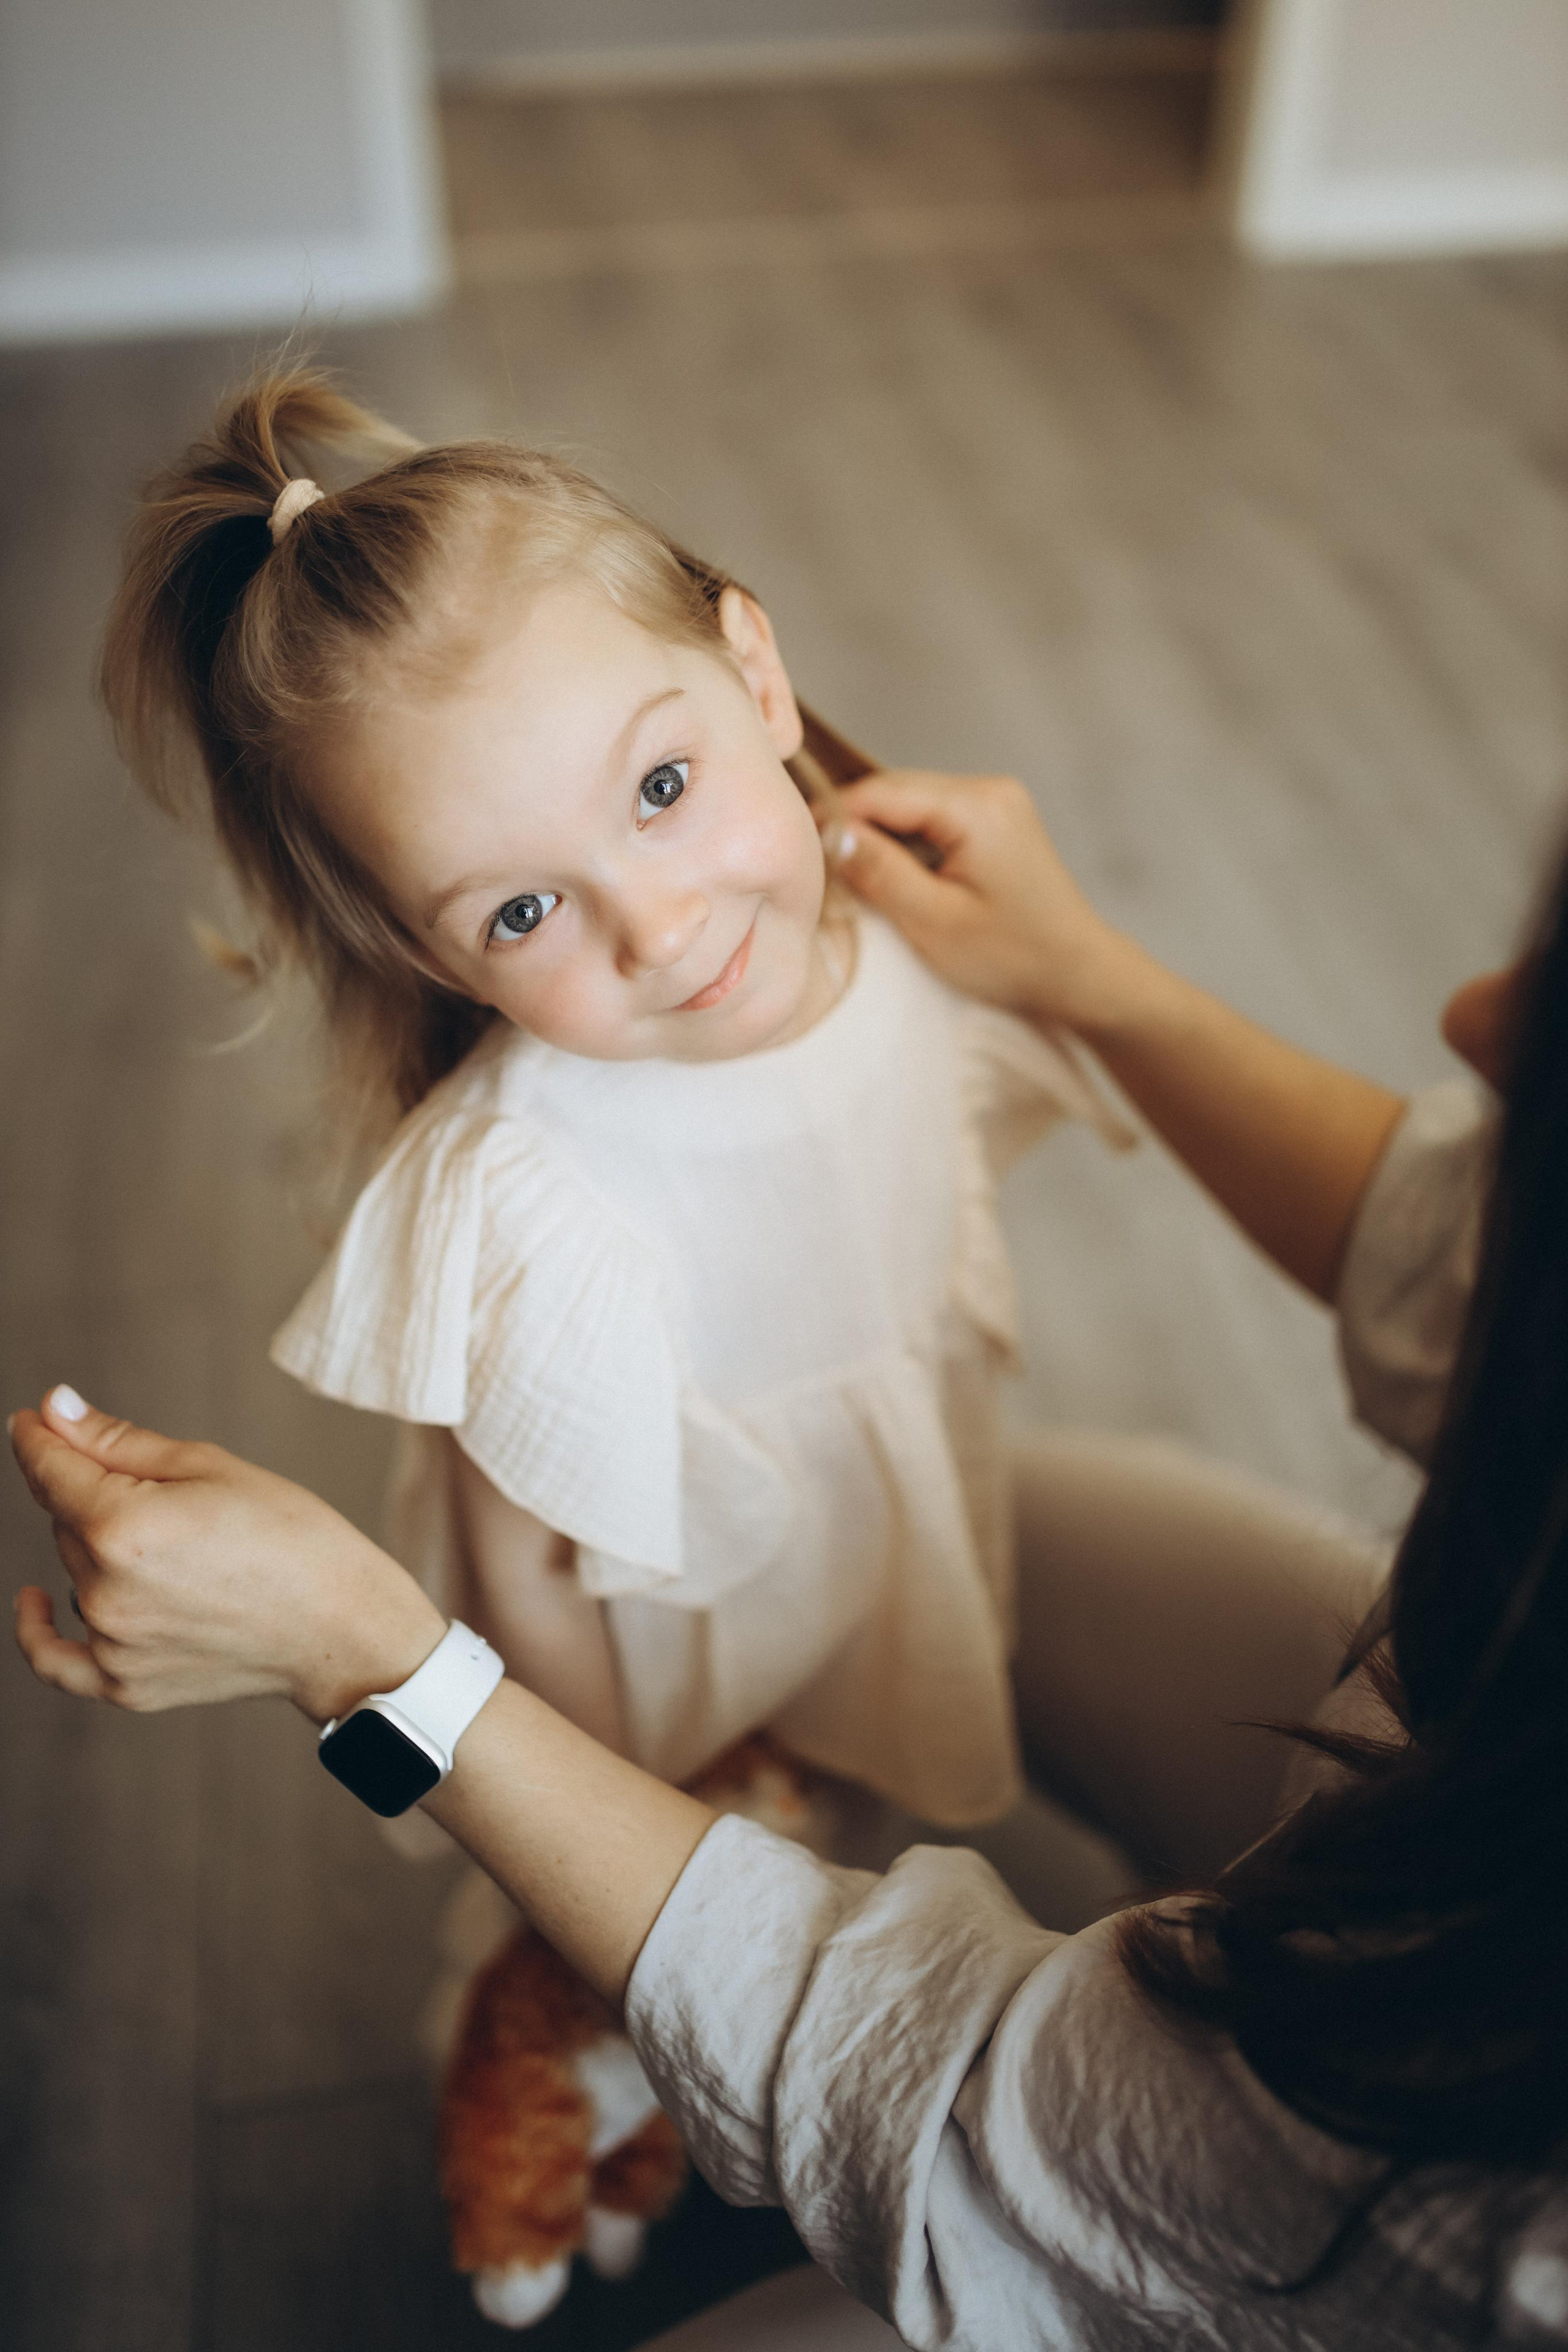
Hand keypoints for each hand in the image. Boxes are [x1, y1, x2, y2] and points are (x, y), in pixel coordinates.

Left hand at [10, 1387, 443, 1721]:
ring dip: (98, 1549)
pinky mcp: (125, 1685)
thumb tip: (53, 1410)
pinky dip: (37, 1631)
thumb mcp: (210, 1467)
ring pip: (73, 1572)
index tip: (32, 1419)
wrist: (341, 1627)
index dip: (39, 1437)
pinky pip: (56, 1661)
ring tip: (178, 1548)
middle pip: (65, 1519)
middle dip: (92, 1491)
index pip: (50, 1469)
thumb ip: (118, 1443)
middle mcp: (105, 1591)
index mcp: (124, 1526)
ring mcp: (112, 1644)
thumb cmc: (292, 1537)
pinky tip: (32, 1602)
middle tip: (167, 1492)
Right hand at [830, 769, 1143, 1032]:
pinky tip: (886, 872)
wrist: (1077, 972)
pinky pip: (931, 818)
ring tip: (843, 872)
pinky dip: (902, 841)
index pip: (882, 792)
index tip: (793, 849)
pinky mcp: (994, 820)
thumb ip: (880, 871)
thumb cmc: (1012, 956)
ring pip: (909, 805)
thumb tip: (827, 831)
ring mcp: (994, 801)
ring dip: (875, 834)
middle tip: (810, 865)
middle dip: (851, 824)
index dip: (832, 815)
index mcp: (977, 806)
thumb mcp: (935, 921)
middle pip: (894, 792)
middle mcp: (988, 789)